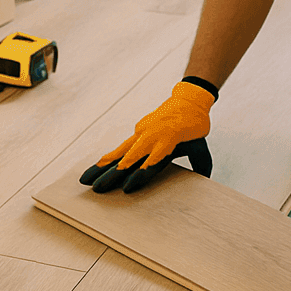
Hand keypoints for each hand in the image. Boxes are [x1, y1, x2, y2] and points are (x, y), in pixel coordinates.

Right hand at [79, 80, 213, 192]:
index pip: (152, 162)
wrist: (188, 100)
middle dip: (113, 176)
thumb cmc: (195, 125)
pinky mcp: (137, 132)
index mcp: (168, 141)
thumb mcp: (201, 145)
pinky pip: (120, 148)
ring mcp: (142, 134)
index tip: (127, 188)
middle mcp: (151, 138)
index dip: (140, 175)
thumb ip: (201, 164)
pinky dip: (107, 159)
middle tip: (98, 190)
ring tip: (86, 181)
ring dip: (102, 169)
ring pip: (119, 154)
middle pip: (130, 160)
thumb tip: (205, 180)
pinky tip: (96, 168)